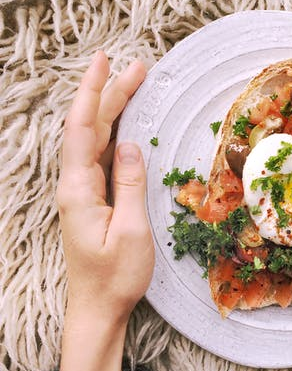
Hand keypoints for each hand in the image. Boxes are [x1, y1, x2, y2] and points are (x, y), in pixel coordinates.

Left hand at [57, 51, 153, 327]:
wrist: (97, 309)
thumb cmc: (114, 277)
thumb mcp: (131, 232)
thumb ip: (130, 184)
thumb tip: (131, 145)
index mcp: (78, 190)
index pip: (81, 129)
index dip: (93, 92)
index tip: (105, 61)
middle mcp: (75, 185)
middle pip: (89, 128)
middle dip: (110, 93)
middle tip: (137, 67)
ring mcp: (82, 192)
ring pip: (95, 139)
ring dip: (112, 110)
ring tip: (134, 84)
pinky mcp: (92, 199)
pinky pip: (101, 156)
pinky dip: (114, 133)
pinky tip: (126, 123)